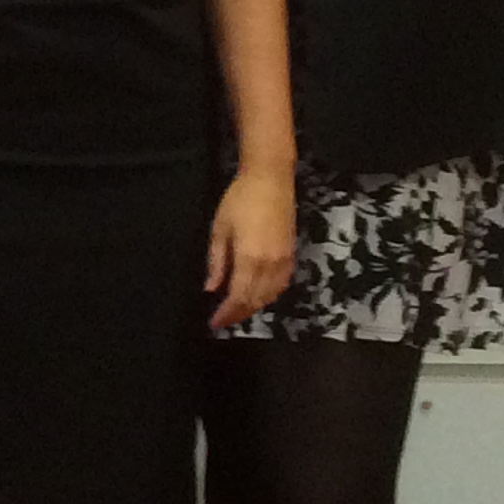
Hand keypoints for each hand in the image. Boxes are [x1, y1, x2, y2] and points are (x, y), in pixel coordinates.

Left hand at [206, 163, 298, 330]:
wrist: (270, 180)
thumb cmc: (239, 200)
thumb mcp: (219, 229)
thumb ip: (217, 262)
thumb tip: (211, 289)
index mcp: (249, 259)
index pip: (238, 297)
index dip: (226, 313)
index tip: (213, 323)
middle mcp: (270, 265)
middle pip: (255, 300)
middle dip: (238, 314)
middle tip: (223, 320)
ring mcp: (284, 261)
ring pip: (270, 296)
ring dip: (254, 307)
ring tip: (237, 311)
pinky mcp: (291, 255)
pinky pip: (282, 285)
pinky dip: (270, 296)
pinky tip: (259, 296)